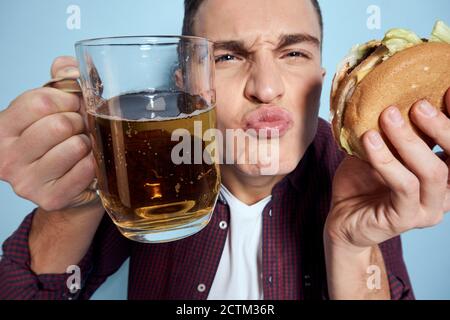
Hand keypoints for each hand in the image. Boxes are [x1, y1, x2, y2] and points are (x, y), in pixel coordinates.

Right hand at [0, 56, 98, 210]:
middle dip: (79, 122)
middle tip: (80, 129)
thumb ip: (61, 81)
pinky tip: (87, 165)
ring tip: (82, 147)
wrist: (69, 186)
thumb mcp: (55, 107)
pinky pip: (85, 170)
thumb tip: (68, 66)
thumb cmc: (60, 141)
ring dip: (88, 143)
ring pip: (75, 147)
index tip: (73, 106)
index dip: (67, 100)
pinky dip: (94, 163)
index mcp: (2, 129)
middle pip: (59, 125)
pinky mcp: (49, 198)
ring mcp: (26, 182)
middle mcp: (6, 157)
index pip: (40, 101)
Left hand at [326, 88, 449, 250]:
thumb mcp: (381, 149)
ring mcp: (428, 209)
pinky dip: (386, 160)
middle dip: (443, 127)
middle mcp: (444, 193)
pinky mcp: (406, 219)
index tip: (448, 90)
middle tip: (419, 104)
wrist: (342, 218)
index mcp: (443, 174)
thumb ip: (397, 132)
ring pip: (433, 172)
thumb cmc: (362, 181)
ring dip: (410, 140)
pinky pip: (403, 185)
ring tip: (389, 115)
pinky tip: (370, 139)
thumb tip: (398, 97)